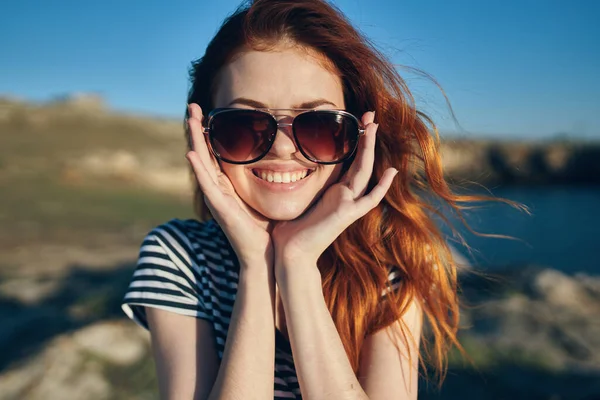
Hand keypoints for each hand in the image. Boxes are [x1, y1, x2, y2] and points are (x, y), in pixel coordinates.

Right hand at [185, 103, 272, 267]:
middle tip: (193, 104)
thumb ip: (275, 174)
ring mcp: (216, 197)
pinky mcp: (219, 208)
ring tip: (188, 119)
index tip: (208, 109)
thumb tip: (290, 152)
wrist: (267, 254)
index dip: (210, 131)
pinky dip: (198, 169)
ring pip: (201, 163)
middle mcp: (219, 188)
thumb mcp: (270, 192)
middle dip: (197, 129)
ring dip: (193, 140)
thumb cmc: (269, 227)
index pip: (216, 152)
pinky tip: (190, 153)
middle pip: (204, 152)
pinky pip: (206, 185)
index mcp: (229, 184)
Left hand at [271, 111, 396, 270]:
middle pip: (360, 162)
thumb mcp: (293, 201)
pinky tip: (390, 171)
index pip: (348, 163)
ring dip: (369, 149)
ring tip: (374, 126)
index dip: (354, 144)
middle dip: (365, 138)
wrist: (291, 253)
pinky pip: (369, 198)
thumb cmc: (288, 232)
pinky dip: (381, 186)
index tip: (357, 124)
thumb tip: (275, 169)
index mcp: (333, 193)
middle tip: (371, 116)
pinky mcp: (347, 214)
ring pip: (364, 172)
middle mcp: (344, 197)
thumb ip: (293, 186)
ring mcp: (348, 205)